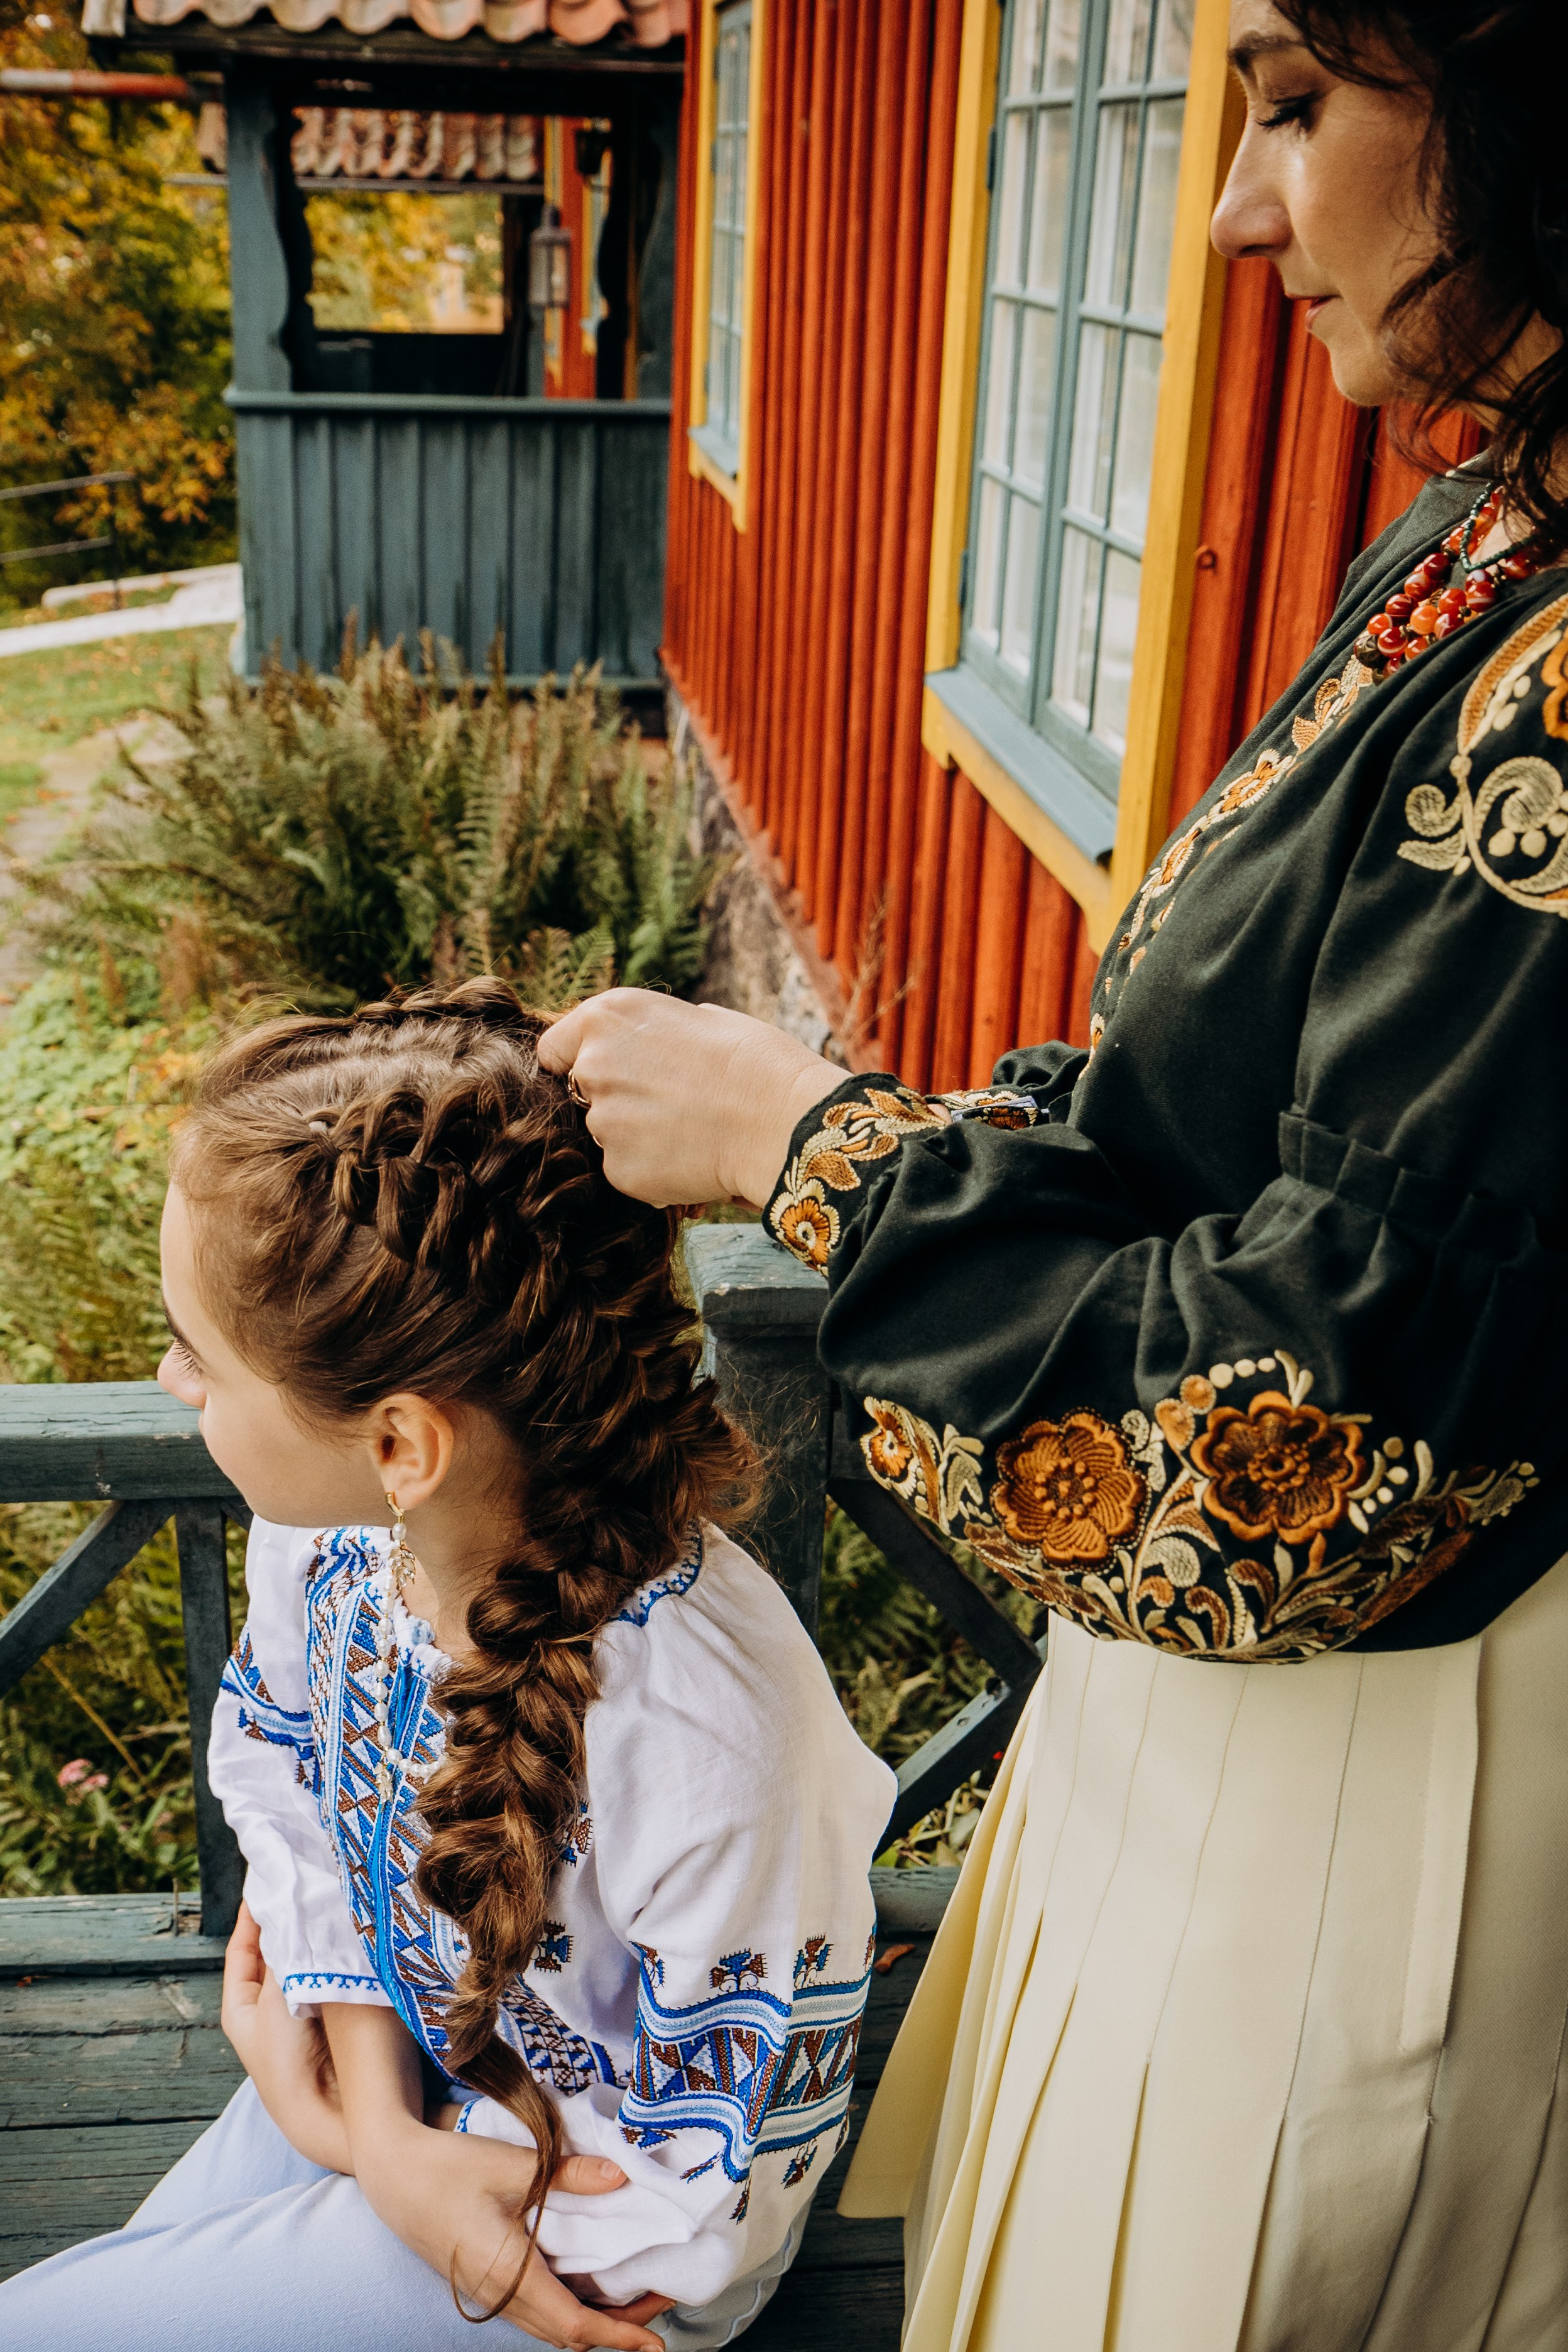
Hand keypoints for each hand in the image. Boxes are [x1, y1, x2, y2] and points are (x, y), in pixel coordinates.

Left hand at [221, 1903, 350, 2172]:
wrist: (336, 2115)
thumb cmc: (292, 2058)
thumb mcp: (277, 1993)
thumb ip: (283, 1947)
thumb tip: (289, 1904)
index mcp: (241, 2009)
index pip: (243, 1948)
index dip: (253, 1912)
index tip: (269, 1874)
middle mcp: (270, 2014)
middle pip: (277, 1954)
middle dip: (292, 1920)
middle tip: (309, 1878)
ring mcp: (306, 2019)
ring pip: (309, 1963)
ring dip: (319, 1936)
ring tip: (332, 1898)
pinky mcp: (339, 2023)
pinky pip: (335, 1976)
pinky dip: (341, 1955)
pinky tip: (354, 1932)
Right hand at [323, 2001, 668, 2347]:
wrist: (394, 2176)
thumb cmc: (448, 2169)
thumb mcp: (513, 2164)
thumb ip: (568, 2173)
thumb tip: (619, 2177)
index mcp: (509, 2275)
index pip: (574, 2324)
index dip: (619, 2337)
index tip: (654, 2345)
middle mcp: (501, 2297)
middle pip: (568, 2334)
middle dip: (618, 2329)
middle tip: (660, 2299)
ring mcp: (491, 2296)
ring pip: (552, 2327)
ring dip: (595, 2321)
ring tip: (635, 2295)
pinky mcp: (487, 2285)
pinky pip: (537, 2311)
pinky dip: (570, 2307)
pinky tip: (589, 2282)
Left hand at [538, 989, 842, 1207]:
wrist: (784, 1121)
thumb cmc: (758, 1062)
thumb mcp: (702, 1019)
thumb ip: (656, 1033)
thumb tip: (650, 1043)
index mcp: (608, 1016)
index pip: (554, 1049)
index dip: (577, 1064)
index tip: (605, 1077)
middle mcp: (593, 1065)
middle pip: (582, 1095)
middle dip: (616, 1101)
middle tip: (670, 1106)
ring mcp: (602, 1121)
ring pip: (607, 1134)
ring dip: (636, 1138)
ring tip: (693, 1132)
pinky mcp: (618, 1170)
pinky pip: (625, 1171)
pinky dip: (651, 1170)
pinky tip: (693, 1158)